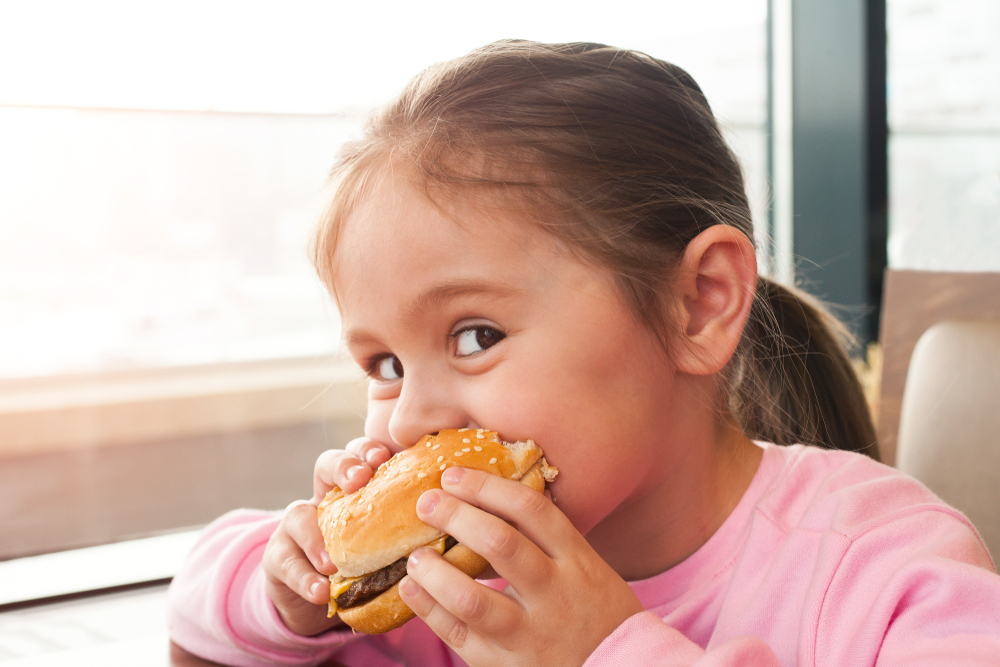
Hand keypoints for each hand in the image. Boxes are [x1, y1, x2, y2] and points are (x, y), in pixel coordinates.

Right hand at [262, 437, 395, 635]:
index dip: (369, 450)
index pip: (360, 455)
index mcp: (354, 490)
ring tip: (333, 562)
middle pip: (325, 465)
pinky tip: (320, 591)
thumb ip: (408, 536)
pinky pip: (286, 563)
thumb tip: (455, 539)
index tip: (386, 456)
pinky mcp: (277, 559)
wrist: (315, 598)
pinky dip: (304, 579)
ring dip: (316, 536)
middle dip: (343, 466)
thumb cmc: (362, 565)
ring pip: (297, 514)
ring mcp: (295, 527)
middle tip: (359, 479)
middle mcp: (323, 499)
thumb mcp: (385, 545)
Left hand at [398, 466, 642, 666]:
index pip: (531, 510)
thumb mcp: (587, 568)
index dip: (487, 487)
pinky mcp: (505, 665)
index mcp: (577, 561)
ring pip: (472, 599)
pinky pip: (458, 635)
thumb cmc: (597, 612)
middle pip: (500, 544)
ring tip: (415, 555)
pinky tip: (412, 589)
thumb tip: (485, 498)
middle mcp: (554, 594)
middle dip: (456, 516)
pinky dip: (428, 609)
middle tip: (426, 502)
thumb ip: (547, 540)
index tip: (454, 475)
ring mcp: (529, 633)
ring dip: (434, 572)